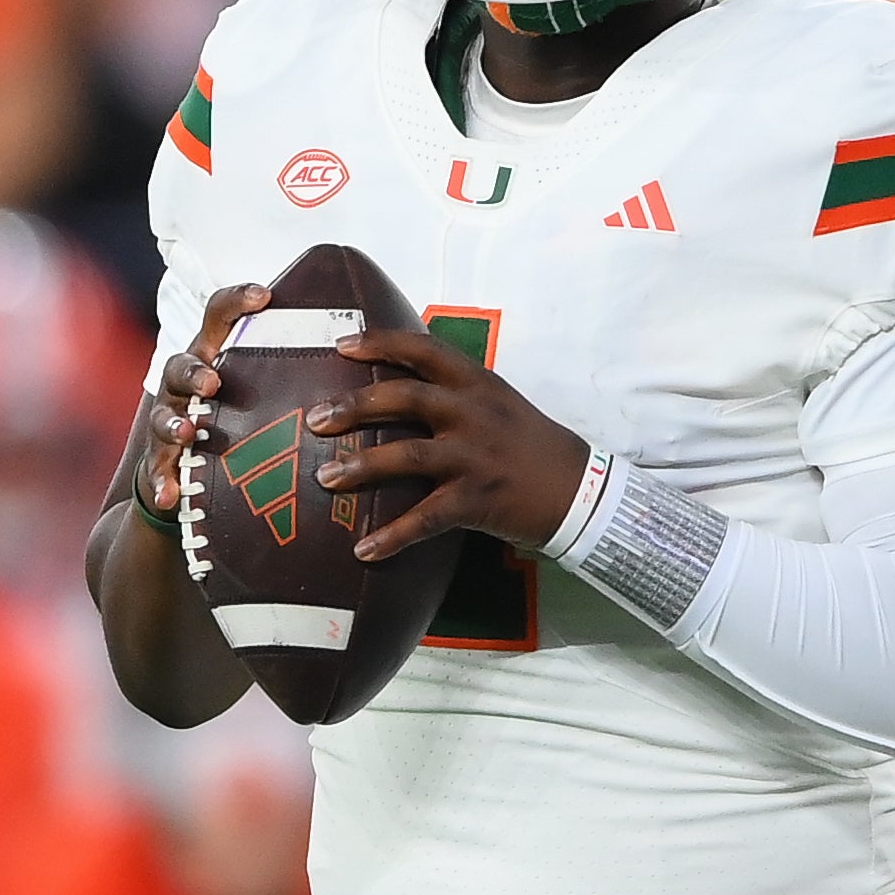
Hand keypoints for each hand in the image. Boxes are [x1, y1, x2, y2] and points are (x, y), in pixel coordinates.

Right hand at [138, 283, 272, 515]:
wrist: (191, 471)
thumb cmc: (238, 417)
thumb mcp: (263, 389)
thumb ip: (294, 369)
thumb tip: (364, 351)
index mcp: (215, 358)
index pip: (219, 317)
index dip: (237, 301)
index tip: (265, 295)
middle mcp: (187, 385)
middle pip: (181, 365)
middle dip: (195, 372)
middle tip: (213, 383)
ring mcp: (170, 422)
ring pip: (162, 416)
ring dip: (173, 423)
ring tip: (188, 432)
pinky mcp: (161, 462)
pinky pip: (157, 471)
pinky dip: (163, 482)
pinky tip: (172, 495)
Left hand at [305, 328, 588, 560]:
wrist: (579, 490)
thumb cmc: (532, 445)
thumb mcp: (499, 403)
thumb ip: (456, 394)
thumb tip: (403, 389)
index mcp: (478, 383)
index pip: (423, 349)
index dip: (379, 343)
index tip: (341, 346)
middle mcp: (473, 412)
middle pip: (403, 397)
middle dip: (354, 406)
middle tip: (315, 418)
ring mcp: (474, 456)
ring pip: (406, 455)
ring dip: (360, 466)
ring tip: (326, 478)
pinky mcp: (475, 499)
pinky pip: (424, 519)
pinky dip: (392, 537)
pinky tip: (364, 551)